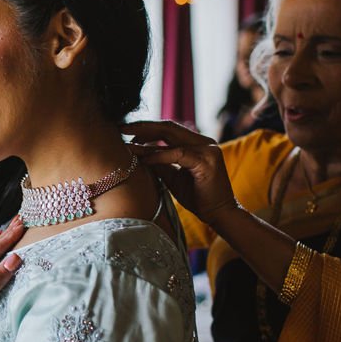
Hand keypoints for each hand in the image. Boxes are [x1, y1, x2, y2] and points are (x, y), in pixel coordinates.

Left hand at [122, 120, 237, 220]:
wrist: (219, 214)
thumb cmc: (197, 198)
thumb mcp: (173, 177)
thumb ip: (160, 163)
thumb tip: (137, 153)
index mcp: (196, 143)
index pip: (167, 130)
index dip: (145, 128)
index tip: (125, 131)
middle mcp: (203, 141)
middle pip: (168, 127)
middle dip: (142, 126)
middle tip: (121, 127)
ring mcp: (207, 149)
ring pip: (171, 136)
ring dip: (147, 139)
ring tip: (128, 144)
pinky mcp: (207, 160)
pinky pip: (178, 153)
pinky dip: (159, 156)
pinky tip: (144, 160)